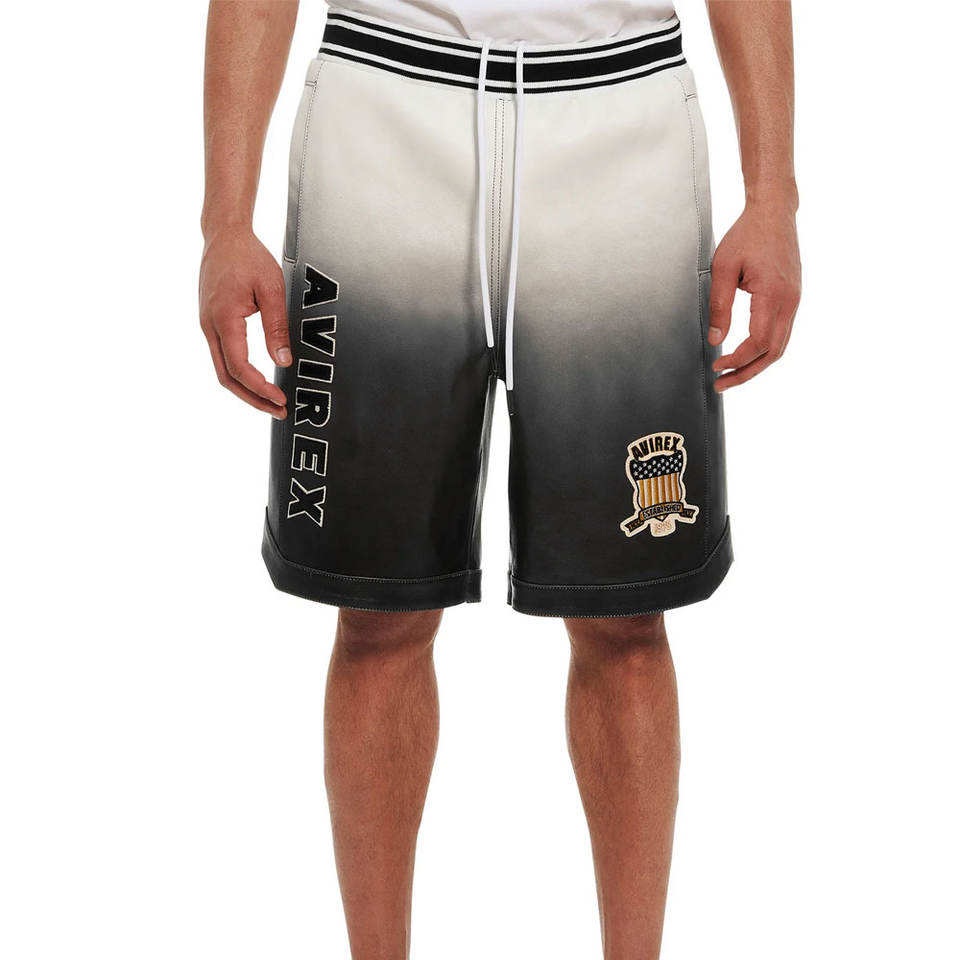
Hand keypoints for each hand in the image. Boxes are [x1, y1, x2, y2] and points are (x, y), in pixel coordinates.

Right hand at [199, 228, 291, 416]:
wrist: (224, 236)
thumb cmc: (248, 256)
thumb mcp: (272, 289)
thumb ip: (276, 327)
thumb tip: (283, 361)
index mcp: (223, 318)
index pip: (239, 367)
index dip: (260, 388)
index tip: (280, 398)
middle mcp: (210, 326)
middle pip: (227, 378)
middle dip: (253, 399)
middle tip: (278, 410)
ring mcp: (208, 326)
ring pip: (223, 370)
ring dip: (246, 390)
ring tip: (270, 402)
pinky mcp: (212, 324)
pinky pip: (223, 358)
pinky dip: (239, 375)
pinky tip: (257, 382)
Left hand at [708, 196, 800, 391]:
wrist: (773, 212)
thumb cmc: (747, 234)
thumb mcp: (723, 268)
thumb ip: (718, 306)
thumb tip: (715, 340)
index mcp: (773, 294)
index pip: (758, 342)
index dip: (737, 360)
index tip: (716, 366)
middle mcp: (790, 301)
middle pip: (773, 353)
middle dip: (746, 373)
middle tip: (721, 384)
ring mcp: (794, 300)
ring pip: (780, 346)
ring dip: (756, 365)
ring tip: (731, 376)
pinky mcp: (792, 298)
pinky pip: (782, 333)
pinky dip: (764, 350)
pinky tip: (746, 355)